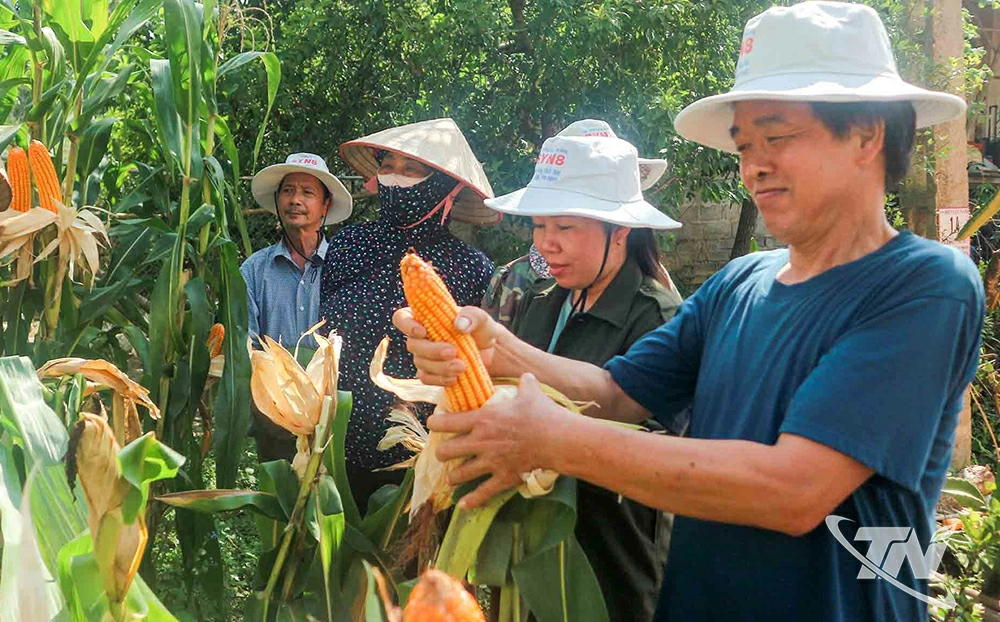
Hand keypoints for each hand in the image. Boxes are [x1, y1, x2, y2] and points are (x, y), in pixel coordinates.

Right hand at [392, 305, 500, 385]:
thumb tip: (459, 324)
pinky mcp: (430, 373)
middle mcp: (420, 337)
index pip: (402, 318)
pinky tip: (455, 378)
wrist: (491, 352)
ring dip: (440, 367)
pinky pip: (426, 378)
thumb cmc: (481, 329)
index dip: (406, 325)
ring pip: (421, 363)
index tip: (422, 331)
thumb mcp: (481, 318)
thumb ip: (471, 317)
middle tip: (452, 352)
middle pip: (412, 345)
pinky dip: (440, 380)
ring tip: (462, 366)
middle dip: (431, 350)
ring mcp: (424, 356)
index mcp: (426, 317)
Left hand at [427, 373, 564, 508]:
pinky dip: (471, 501)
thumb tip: (527, 377)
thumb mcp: (531, 392)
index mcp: (482, 419)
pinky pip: (482, 493)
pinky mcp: (503, 478)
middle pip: (445, 451)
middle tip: (445, 451)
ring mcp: (490, 462)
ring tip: (452, 476)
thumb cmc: (542, 413)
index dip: (434, 423)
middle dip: (441, 452)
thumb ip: (524, 384)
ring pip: (458, 474)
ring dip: (453, 476)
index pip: (446, 422)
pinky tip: (462, 505)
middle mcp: (480, 442)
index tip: (433, 424)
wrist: (558, 439)